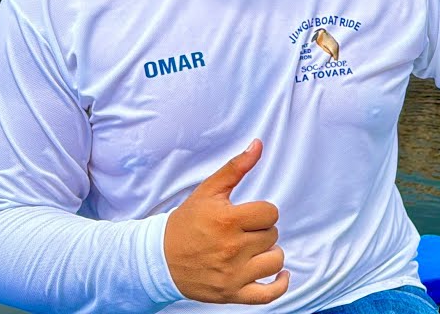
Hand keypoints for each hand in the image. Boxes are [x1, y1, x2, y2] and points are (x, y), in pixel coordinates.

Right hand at [164, 139, 287, 303]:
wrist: (159, 259)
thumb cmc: (186, 223)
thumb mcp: (208, 191)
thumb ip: (235, 167)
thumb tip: (258, 145)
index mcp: (227, 220)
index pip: (270, 213)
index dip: (262, 212)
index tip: (247, 215)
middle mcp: (232, 248)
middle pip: (272, 235)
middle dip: (260, 231)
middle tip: (241, 233)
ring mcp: (233, 274)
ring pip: (275, 260)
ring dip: (268, 254)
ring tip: (252, 250)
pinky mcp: (232, 293)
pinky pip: (268, 295)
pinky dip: (279, 285)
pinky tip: (280, 275)